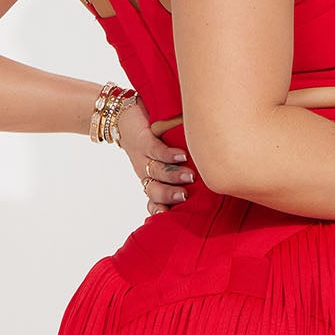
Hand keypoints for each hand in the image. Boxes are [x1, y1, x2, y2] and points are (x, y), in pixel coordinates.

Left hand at [114, 94, 194, 212]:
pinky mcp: (143, 140)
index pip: (154, 202)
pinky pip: (156, 150)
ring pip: (157, 171)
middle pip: (155, 191)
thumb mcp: (164, 159)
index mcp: (151, 181)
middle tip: (185, 196)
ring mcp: (143, 157)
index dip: (160, 210)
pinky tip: (182, 156)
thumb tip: (213, 178)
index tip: (171, 217)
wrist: (121, 117)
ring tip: (190, 176)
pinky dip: (169, 154)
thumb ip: (184, 170)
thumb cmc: (151, 140)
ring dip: (174, 175)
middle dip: (170, 195)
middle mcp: (146, 173)